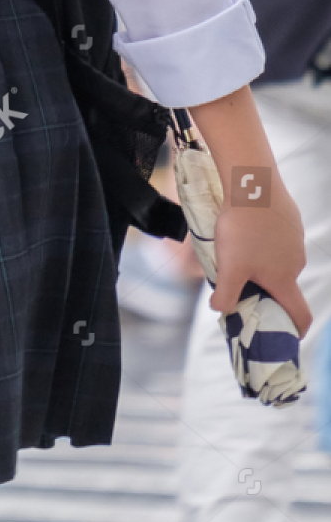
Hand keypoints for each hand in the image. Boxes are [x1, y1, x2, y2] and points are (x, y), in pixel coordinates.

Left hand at [211, 189, 311, 335]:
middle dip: (268, 292)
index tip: (287, 334)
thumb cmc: (243, 230)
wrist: (254, 187)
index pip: (300, 313)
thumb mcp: (229, 266)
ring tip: (237, 254)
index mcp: (284, 279)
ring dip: (263, 265)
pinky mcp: (290, 222)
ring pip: (279, 261)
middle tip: (243, 287)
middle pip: (285, 286)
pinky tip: (245, 232)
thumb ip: (226, 293)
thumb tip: (221, 310)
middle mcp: (295, 263)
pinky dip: (264, 243)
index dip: (296, 328)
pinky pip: (277, 241)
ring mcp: (295, 242)